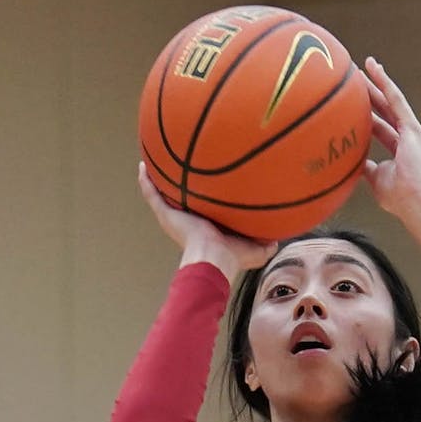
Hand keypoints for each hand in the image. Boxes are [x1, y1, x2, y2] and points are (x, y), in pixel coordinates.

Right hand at [138, 162, 276, 280]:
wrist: (213, 259)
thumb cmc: (233, 257)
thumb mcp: (256, 250)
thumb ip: (267, 243)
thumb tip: (277, 240)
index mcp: (206, 228)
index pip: (204, 210)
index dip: (204, 199)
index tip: (207, 185)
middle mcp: (188, 221)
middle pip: (181, 200)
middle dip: (180, 187)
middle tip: (179, 169)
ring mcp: (174, 217)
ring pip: (162, 196)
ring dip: (157, 180)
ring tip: (152, 162)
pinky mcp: (166, 215)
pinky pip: (152, 194)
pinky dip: (145, 180)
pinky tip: (142, 165)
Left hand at [362, 58, 420, 250]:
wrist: (415, 202)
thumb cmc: (398, 197)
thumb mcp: (376, 178)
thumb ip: (365, 166)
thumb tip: (351, 160)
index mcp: (400, 147)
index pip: (379, 125)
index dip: (366, 113)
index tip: (353, 101)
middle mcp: (408, 136)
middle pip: (384, 109)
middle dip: (370, 91)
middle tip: (356, 75)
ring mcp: (411, 131)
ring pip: (391, 100)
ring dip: (378, 82)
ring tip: (366, 65)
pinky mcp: (412, 129)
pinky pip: (397, 102)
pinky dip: (386, 86)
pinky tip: (377, 71)